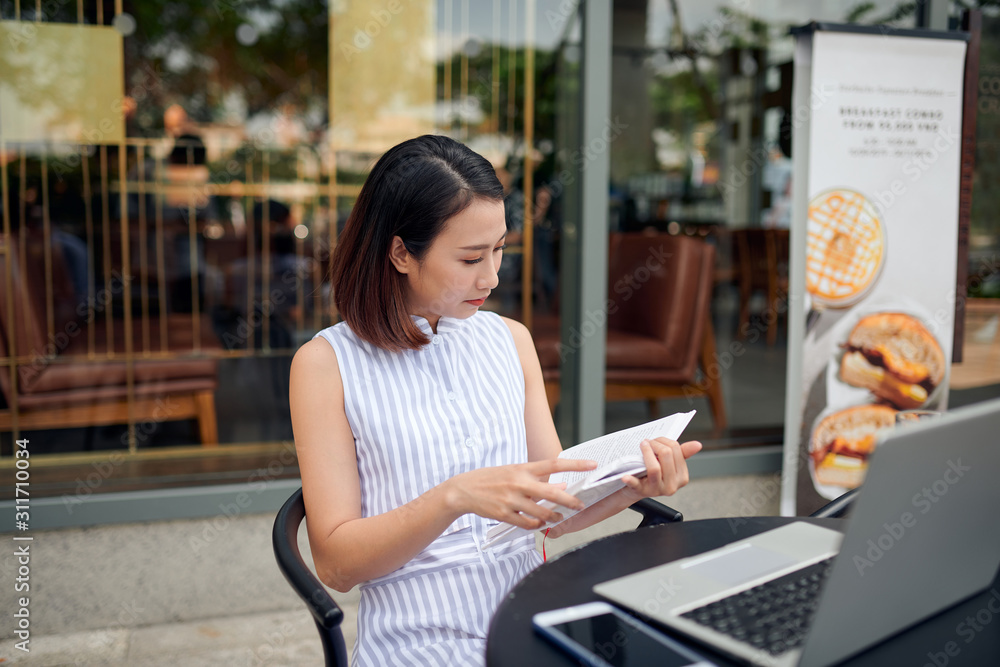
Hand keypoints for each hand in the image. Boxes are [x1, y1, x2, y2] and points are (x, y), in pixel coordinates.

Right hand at [445, 458, 597, 529]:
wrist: (463, 490)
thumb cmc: (491, 479)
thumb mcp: (514, 472)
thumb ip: (536, 479)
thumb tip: (560, 487)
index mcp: (523, 468)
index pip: (554, 464)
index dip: (575, 465)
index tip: (592, 465)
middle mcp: (518, 483)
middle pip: (552, 493)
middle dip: (570, 502)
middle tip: (580, 506)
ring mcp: (511, 499)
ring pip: (541, 513)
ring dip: (554, 517)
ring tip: (559, 517)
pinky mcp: (504, 514)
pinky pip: (527, 524)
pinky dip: (537, 526)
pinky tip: (540, 524)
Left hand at [621, 438, 701, 499]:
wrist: (636, 489)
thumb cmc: (653, 473)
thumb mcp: (669, 464)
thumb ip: (682, 453)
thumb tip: (698, 445)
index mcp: (682, 477)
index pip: (676, 450)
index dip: (664, 441)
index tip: (655, 440)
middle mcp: (672, 485)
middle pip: (666, 456)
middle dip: (655, 444)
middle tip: (646, 442)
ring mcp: (657, 490)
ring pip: (654, 468)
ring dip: (646, 452)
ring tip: (641, 446)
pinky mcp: (642, 492)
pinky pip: (637, 485)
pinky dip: (631, 480)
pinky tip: (625, 476)